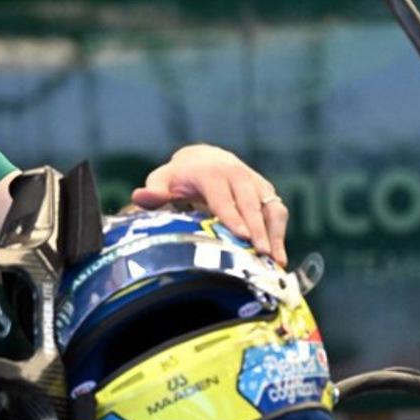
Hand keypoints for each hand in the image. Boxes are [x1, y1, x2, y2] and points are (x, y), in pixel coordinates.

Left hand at [131, 144, 288, 265]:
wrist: (206, 158)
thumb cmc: (180, 177)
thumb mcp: (163, 180)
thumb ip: (155, 190)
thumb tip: (139, 197)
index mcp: (212, 172)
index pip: (223, 197)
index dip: (233, 217)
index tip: (241, 236)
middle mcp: (238, 174)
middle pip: (251, 203)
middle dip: (258, 229)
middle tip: (262, 253)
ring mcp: (256, 182)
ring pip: (270, 207)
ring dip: (275, 234)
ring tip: (275, 261)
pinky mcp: (267, 191)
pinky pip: (278, 212)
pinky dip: (280, 234)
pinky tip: (279, 258)